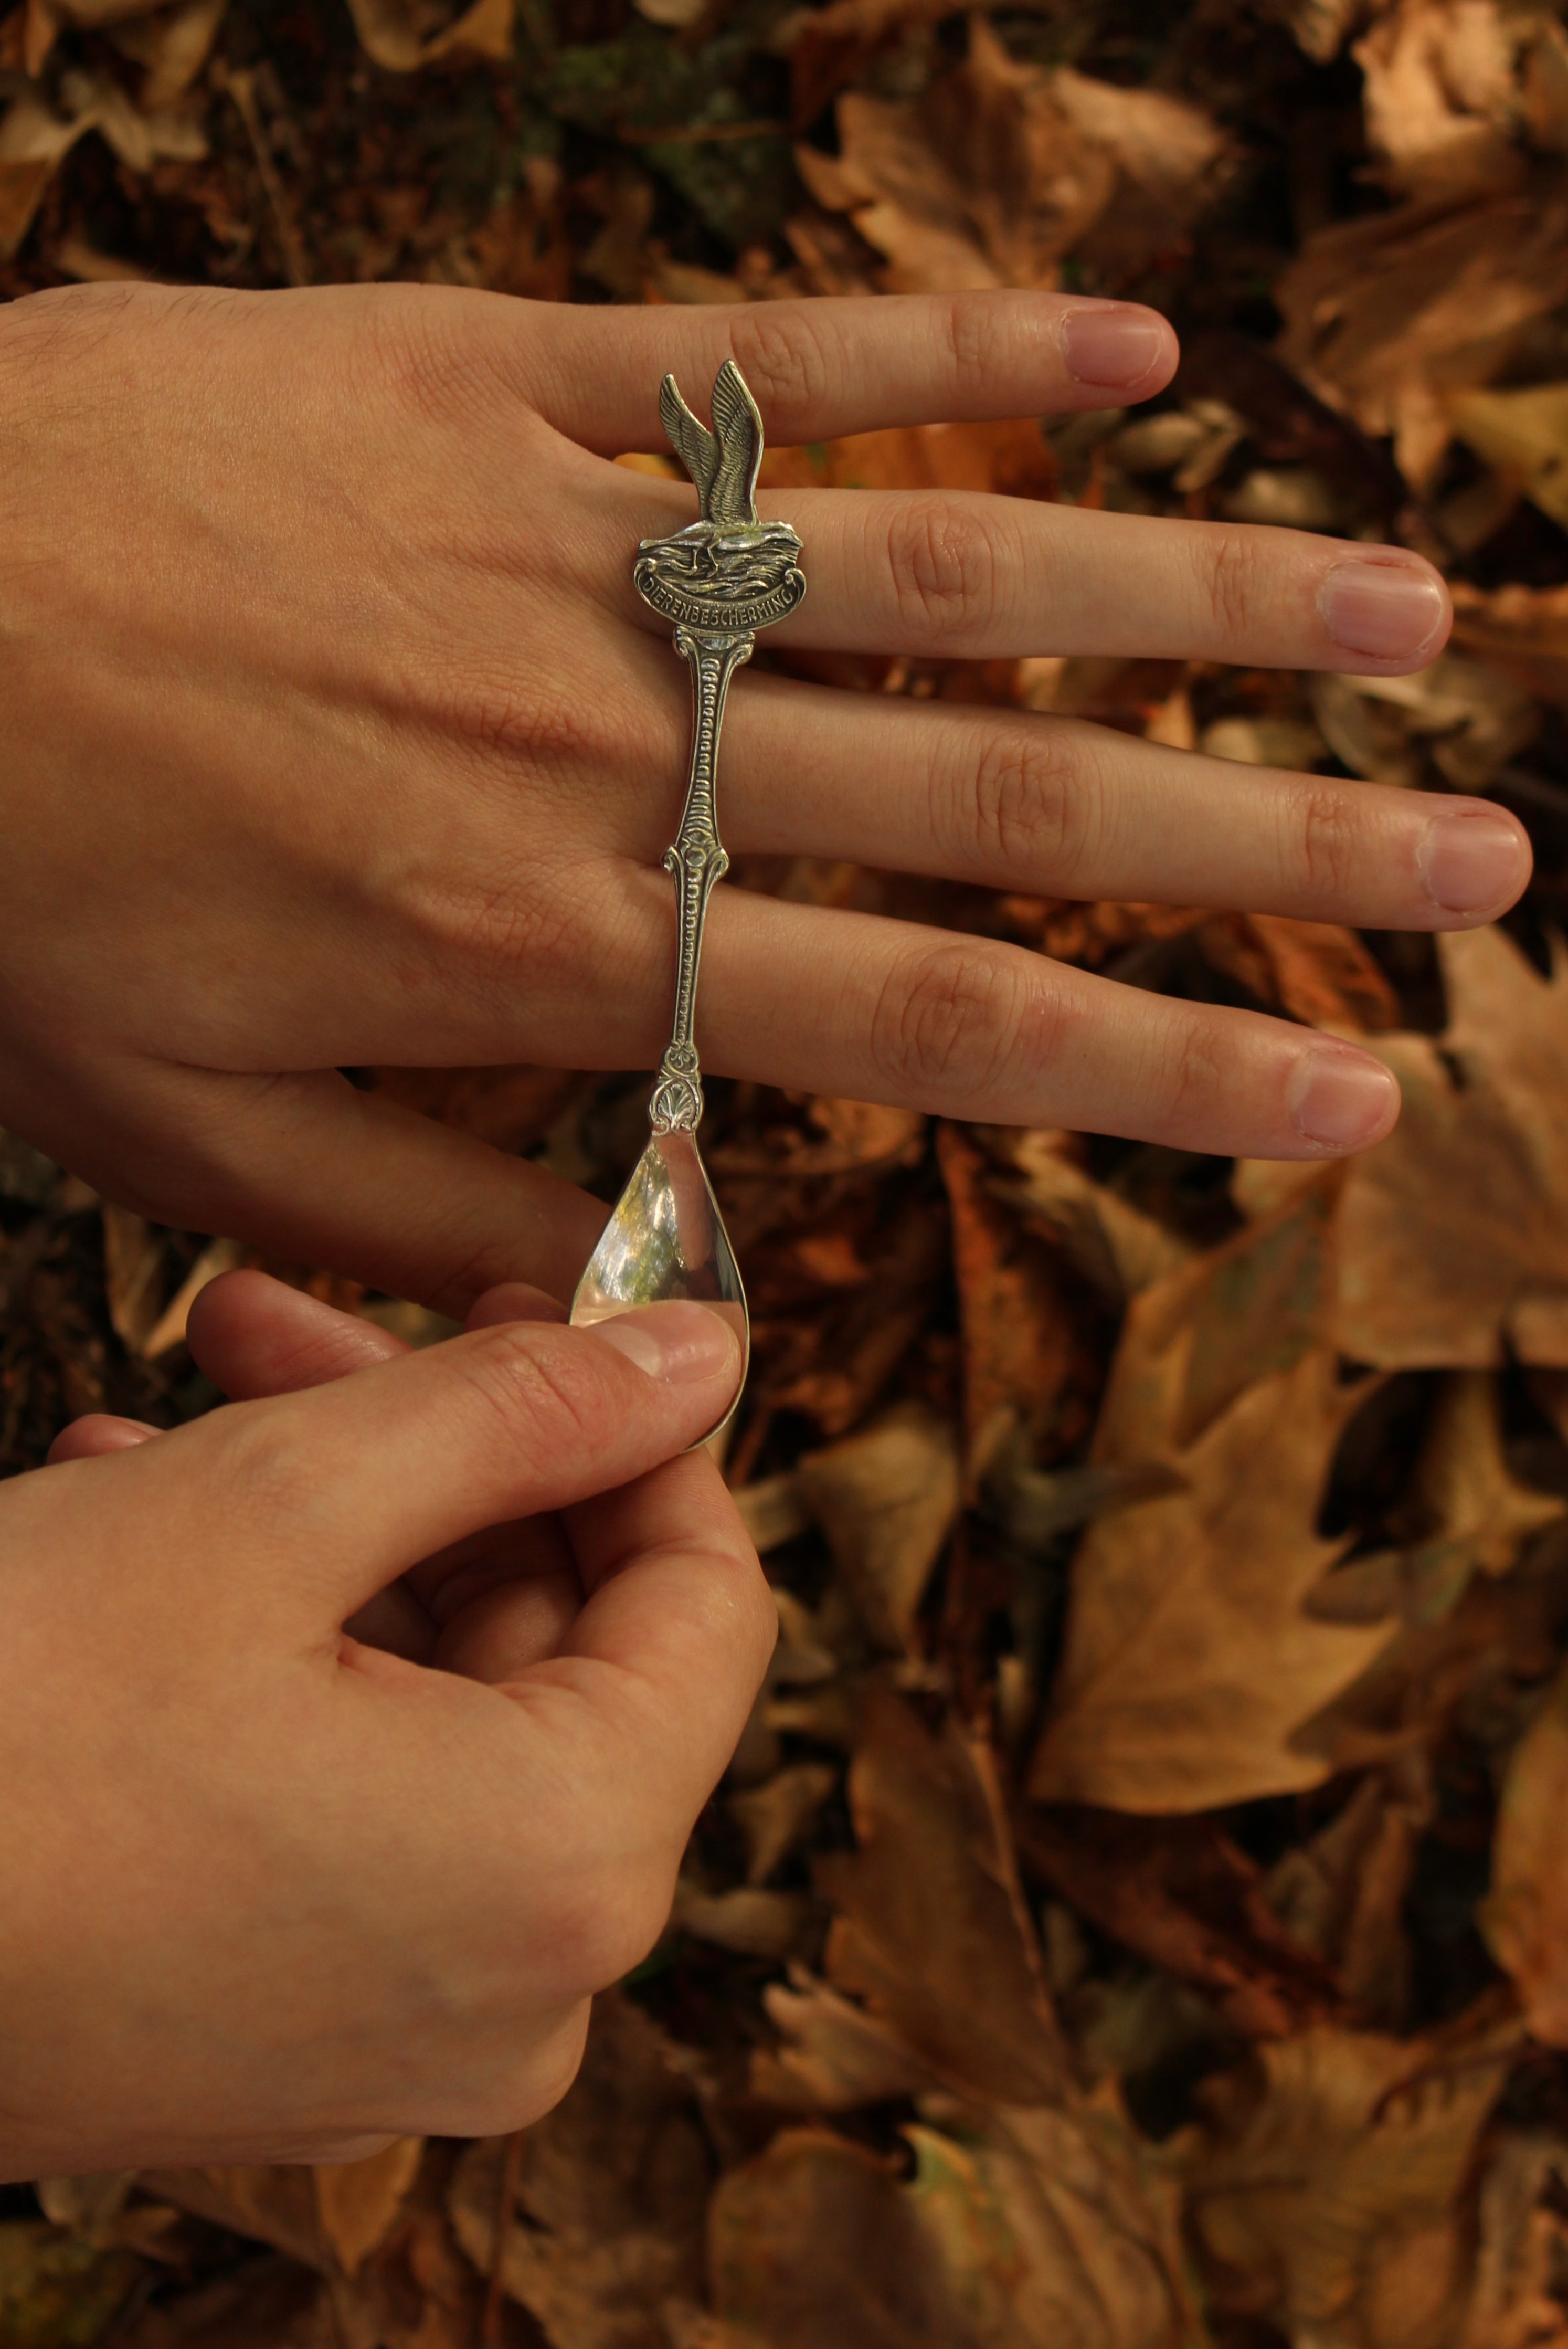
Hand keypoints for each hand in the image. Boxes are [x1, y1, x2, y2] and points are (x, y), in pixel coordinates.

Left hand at [0, 282, 1526, 1311]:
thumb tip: (647, 1246)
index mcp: (554, 946)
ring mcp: (570, 541)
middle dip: (1274, 848)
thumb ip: (443, 1209)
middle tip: (1483, 865)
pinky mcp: (493, 369)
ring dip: (1196, 589)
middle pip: (1011, 800)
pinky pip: (769, 352)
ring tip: (1405, 610)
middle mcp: (615, 745)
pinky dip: (960, 344)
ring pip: (944, 564)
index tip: (1352, 1101)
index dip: (1170, 1071)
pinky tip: (1139, 350)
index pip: (940, 1029)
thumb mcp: (192, 1141)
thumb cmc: (0, 884)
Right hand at [0, 1287, 766, 2176]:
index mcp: (567, 1869)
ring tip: (172, 1419)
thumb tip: (700, 1354)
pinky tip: (143, 1535)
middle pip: (558, 1647)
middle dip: (430, 1457)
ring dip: (328, 1541)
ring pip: (440, 1715)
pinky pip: (353, 1811)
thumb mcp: (281, 1501)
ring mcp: (400, 2036)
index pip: (708, 1597)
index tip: (534, 1309)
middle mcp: (521, 1992)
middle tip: (284, 1327)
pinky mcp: (284, 2040)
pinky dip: (284, 1668)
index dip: (631, 1427)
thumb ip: (524, 1413)